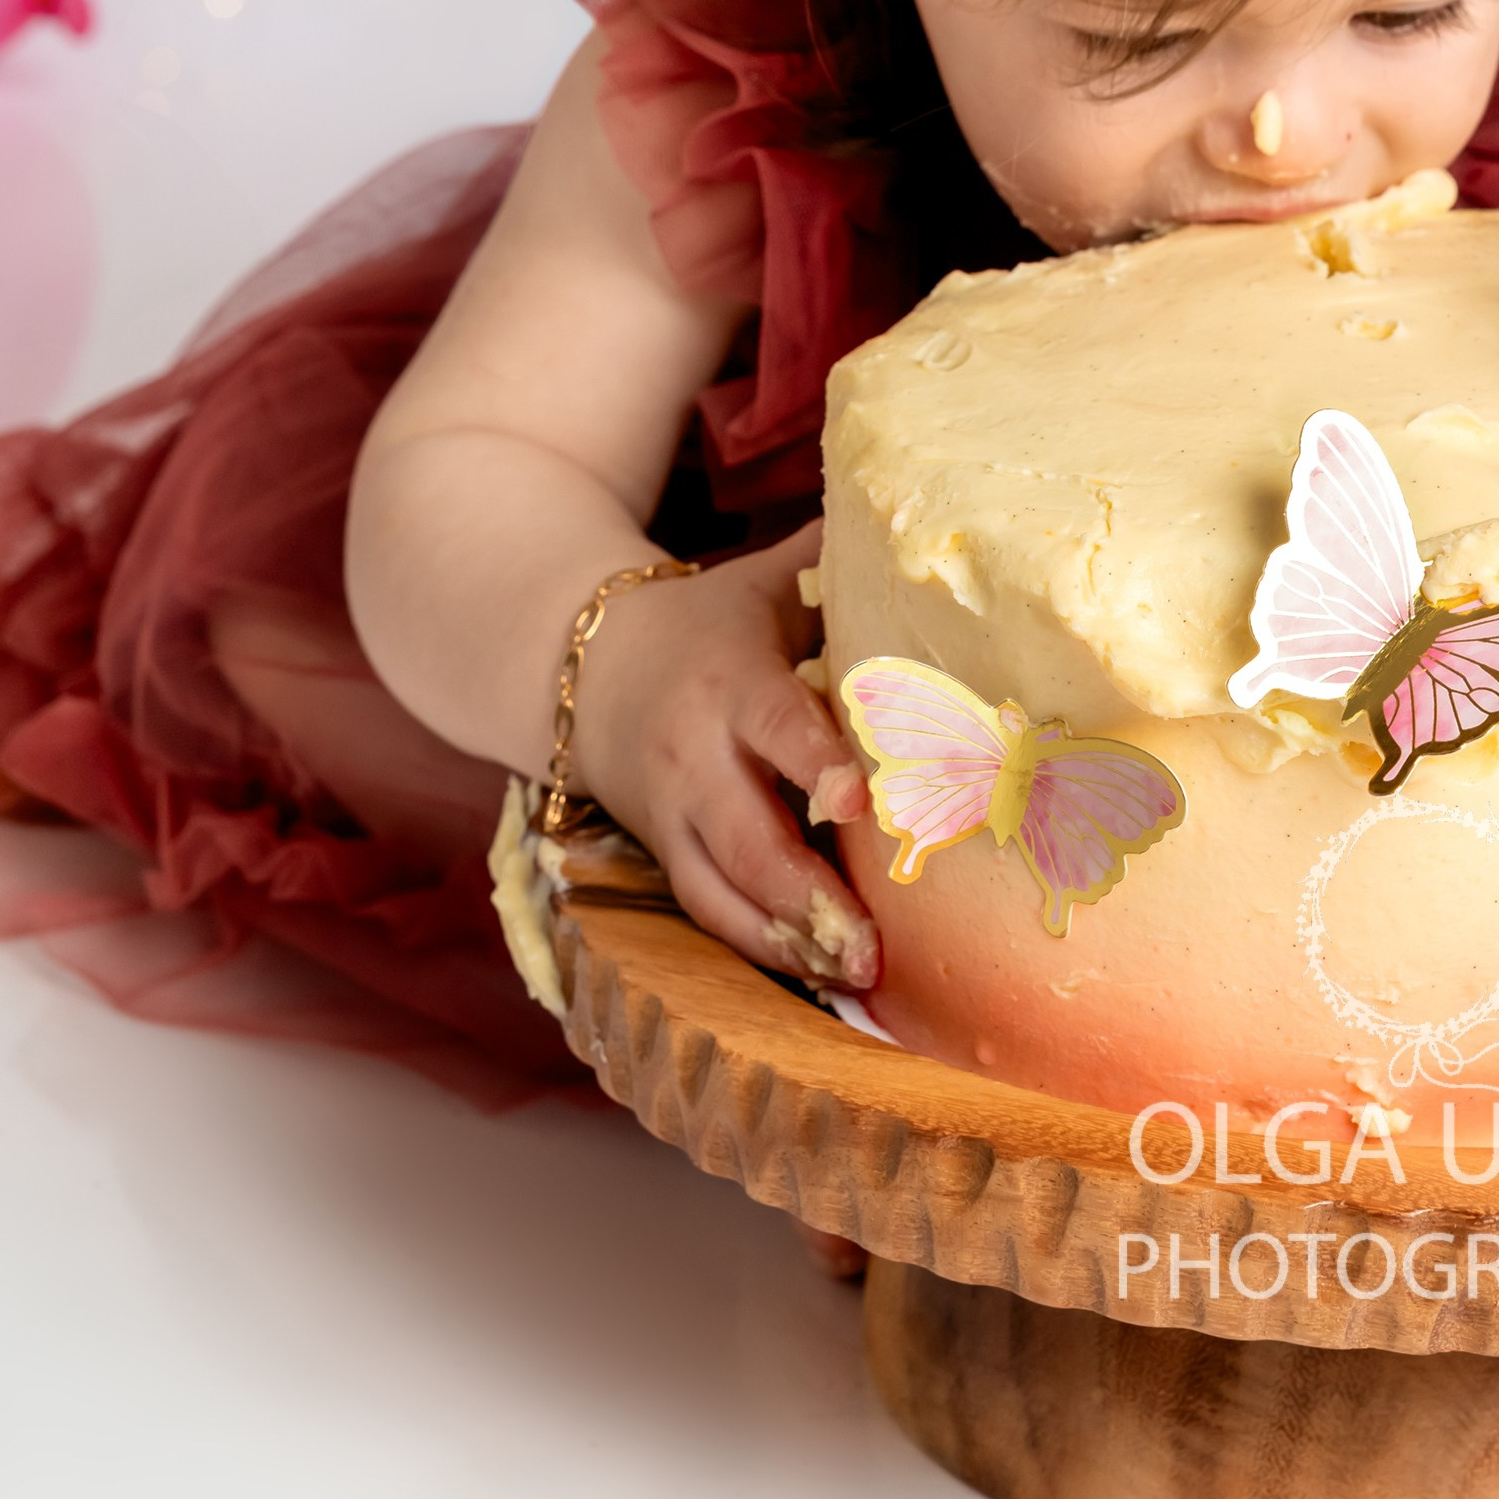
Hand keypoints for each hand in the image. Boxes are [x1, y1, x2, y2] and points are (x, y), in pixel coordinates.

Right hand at [571, 521, 879, 990]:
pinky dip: (760, 950)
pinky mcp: (664, 855)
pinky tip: (819, 978)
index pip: (777, 729)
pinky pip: (708, 912)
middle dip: (810, 896)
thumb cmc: (705, 622)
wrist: (580, 666)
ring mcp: (674, 817)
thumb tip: (918, 519)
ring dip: (788, 944)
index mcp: (732, 685)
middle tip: (874, 946)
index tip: (861, 803)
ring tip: (856, 979)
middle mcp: (698, 760)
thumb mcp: (761, 584)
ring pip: (722, 895)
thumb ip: (832, 562)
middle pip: (749, 839)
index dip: (817, 767)